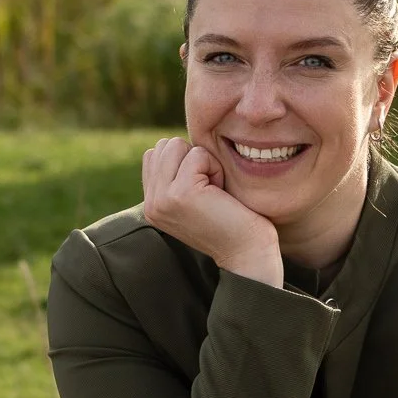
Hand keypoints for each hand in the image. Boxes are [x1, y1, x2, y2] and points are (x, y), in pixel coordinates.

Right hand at [140, 138, 280, 284]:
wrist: (247, 254)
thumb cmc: (231, 221)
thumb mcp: (193, 197)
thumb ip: (176, 175)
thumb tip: (174, 143)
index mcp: (151, 204)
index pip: (154, 154)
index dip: (184, 161)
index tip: (202, 191)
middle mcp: (150, 203)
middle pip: (164, 146)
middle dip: (193, 159)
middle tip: (210, 191)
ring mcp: (161, 199)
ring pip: (176, 145)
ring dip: (203, 162)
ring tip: (214, 191)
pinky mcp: (180, 193)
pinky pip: (198, 154)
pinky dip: (215, 168)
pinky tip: (221, 194)